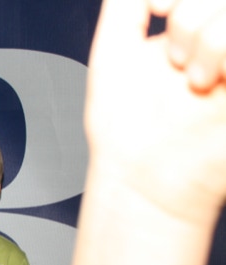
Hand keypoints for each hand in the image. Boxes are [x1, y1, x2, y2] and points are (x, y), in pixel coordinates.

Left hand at [85, 0, 225, 224]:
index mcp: (199, 30)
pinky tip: (212, 81)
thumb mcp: (115, 52)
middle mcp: (221, 46)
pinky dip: (223, 52)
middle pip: (217, 2)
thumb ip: (127, 6)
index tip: (157, 7)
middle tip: (178, 65)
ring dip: (209, 41)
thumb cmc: (126, 128)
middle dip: (192, 22)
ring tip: (196, 82)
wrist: (142, 181)